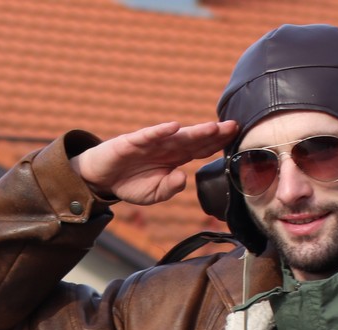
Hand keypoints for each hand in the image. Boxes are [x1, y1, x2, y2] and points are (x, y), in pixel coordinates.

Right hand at [72, 120, 238, 204]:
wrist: (101, 179)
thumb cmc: (130, 183)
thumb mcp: (152, 194)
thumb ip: (168, 188)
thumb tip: (183, 178)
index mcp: (175, 158)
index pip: (201, 149)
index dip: (217, 144)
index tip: (236, 138)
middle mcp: (167, 147)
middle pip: (194, 139)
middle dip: (214, 133)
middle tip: (234, 127)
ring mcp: (151, 142)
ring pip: (176, 135)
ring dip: (194, 131)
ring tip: (212, 127)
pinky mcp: (132, 142)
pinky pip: (148, 135)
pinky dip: (160, 131)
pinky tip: (173, 127)